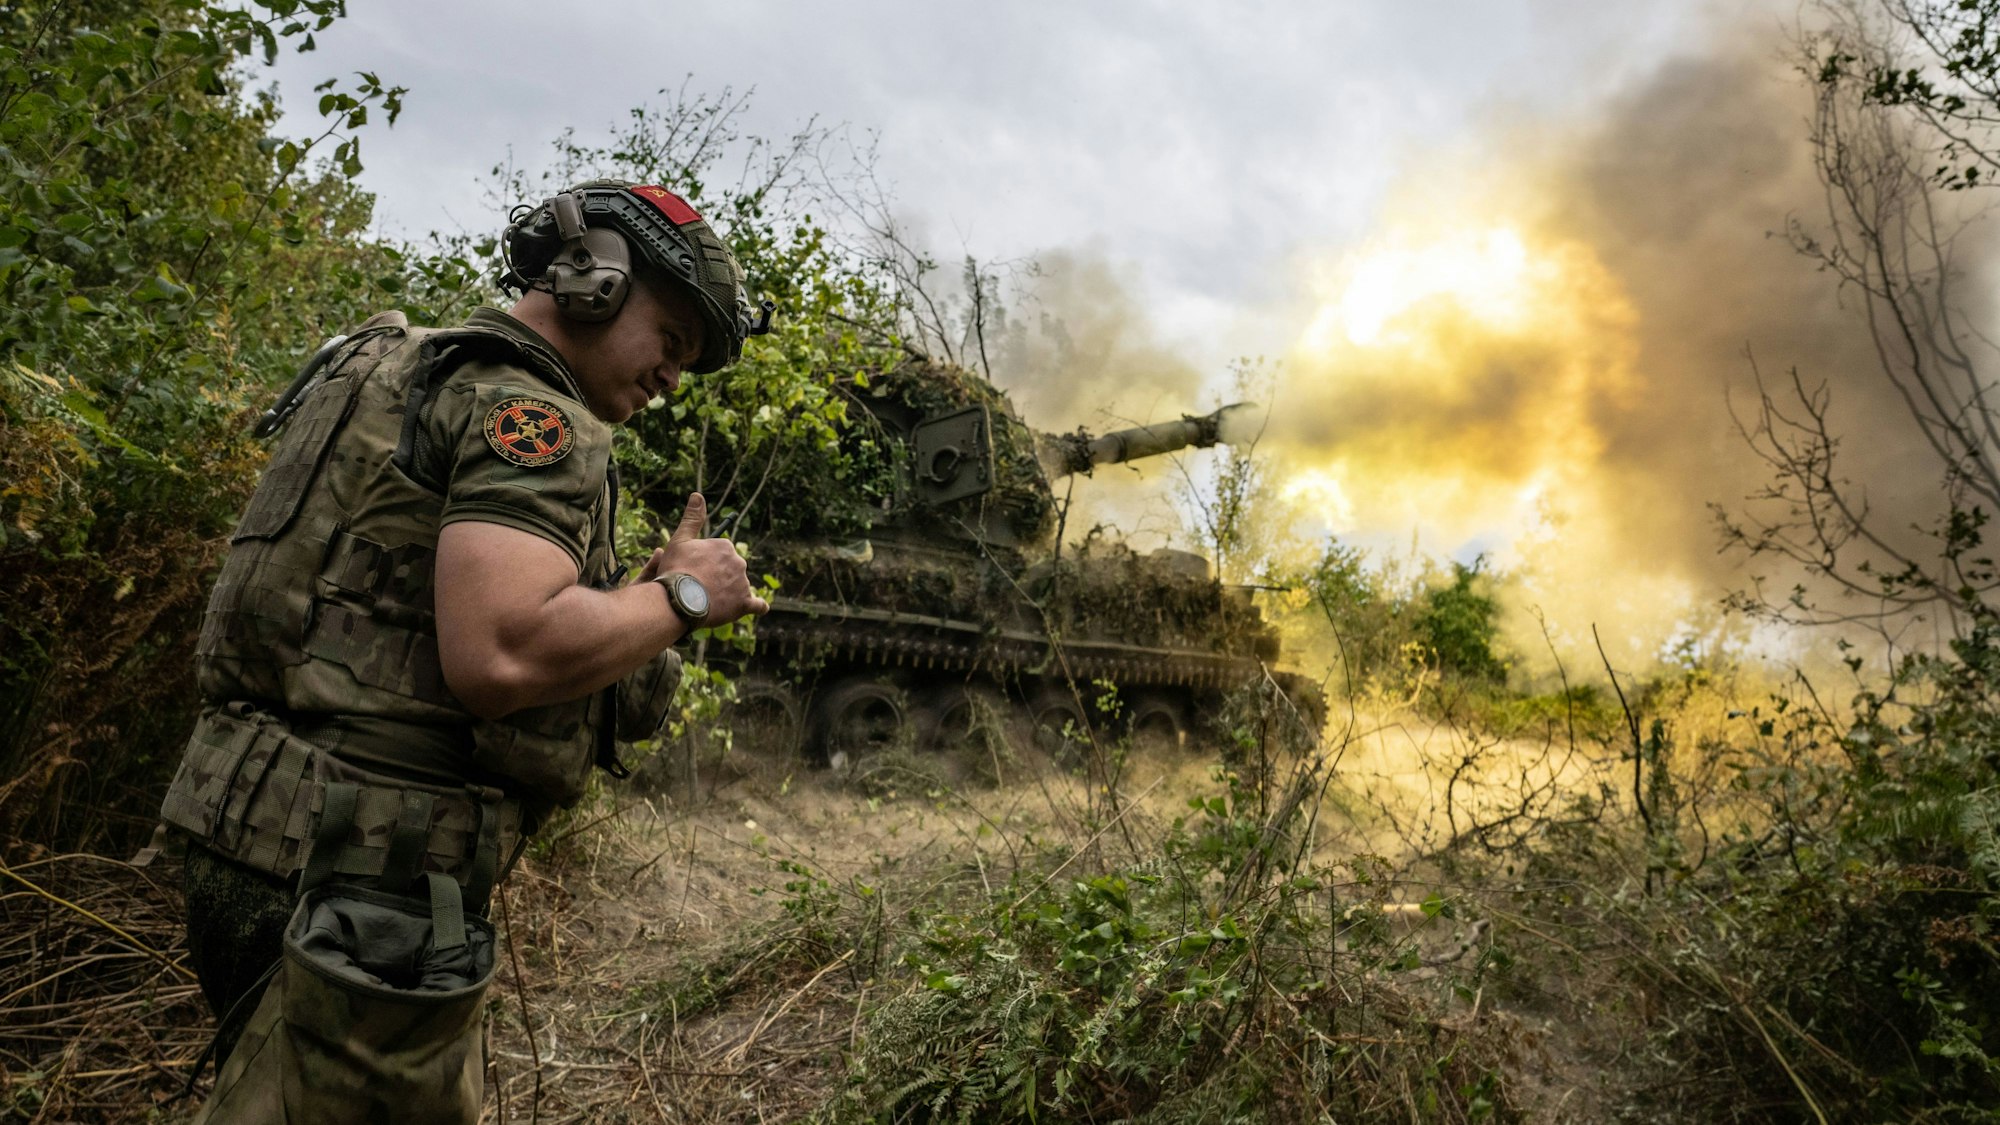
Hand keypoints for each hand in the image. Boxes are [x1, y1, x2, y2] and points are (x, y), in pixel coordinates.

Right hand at [644, 493, 769, 622]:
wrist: (678, 601)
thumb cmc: (676, 570)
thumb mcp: (680, 540)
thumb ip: (692, 518)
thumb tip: (698, 495)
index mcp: (725, 546)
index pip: (720, 555)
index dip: (707, 563)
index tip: (694, 571)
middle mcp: (739, 562)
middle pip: (730, 570)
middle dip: (718, 577)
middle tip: (699, 587)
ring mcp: (743, 583)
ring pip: (738, 587)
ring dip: (729, 593)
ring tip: (707, 601)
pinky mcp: (744, 603)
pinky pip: (757, 605)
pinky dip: (758, 606)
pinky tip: (759, 607)